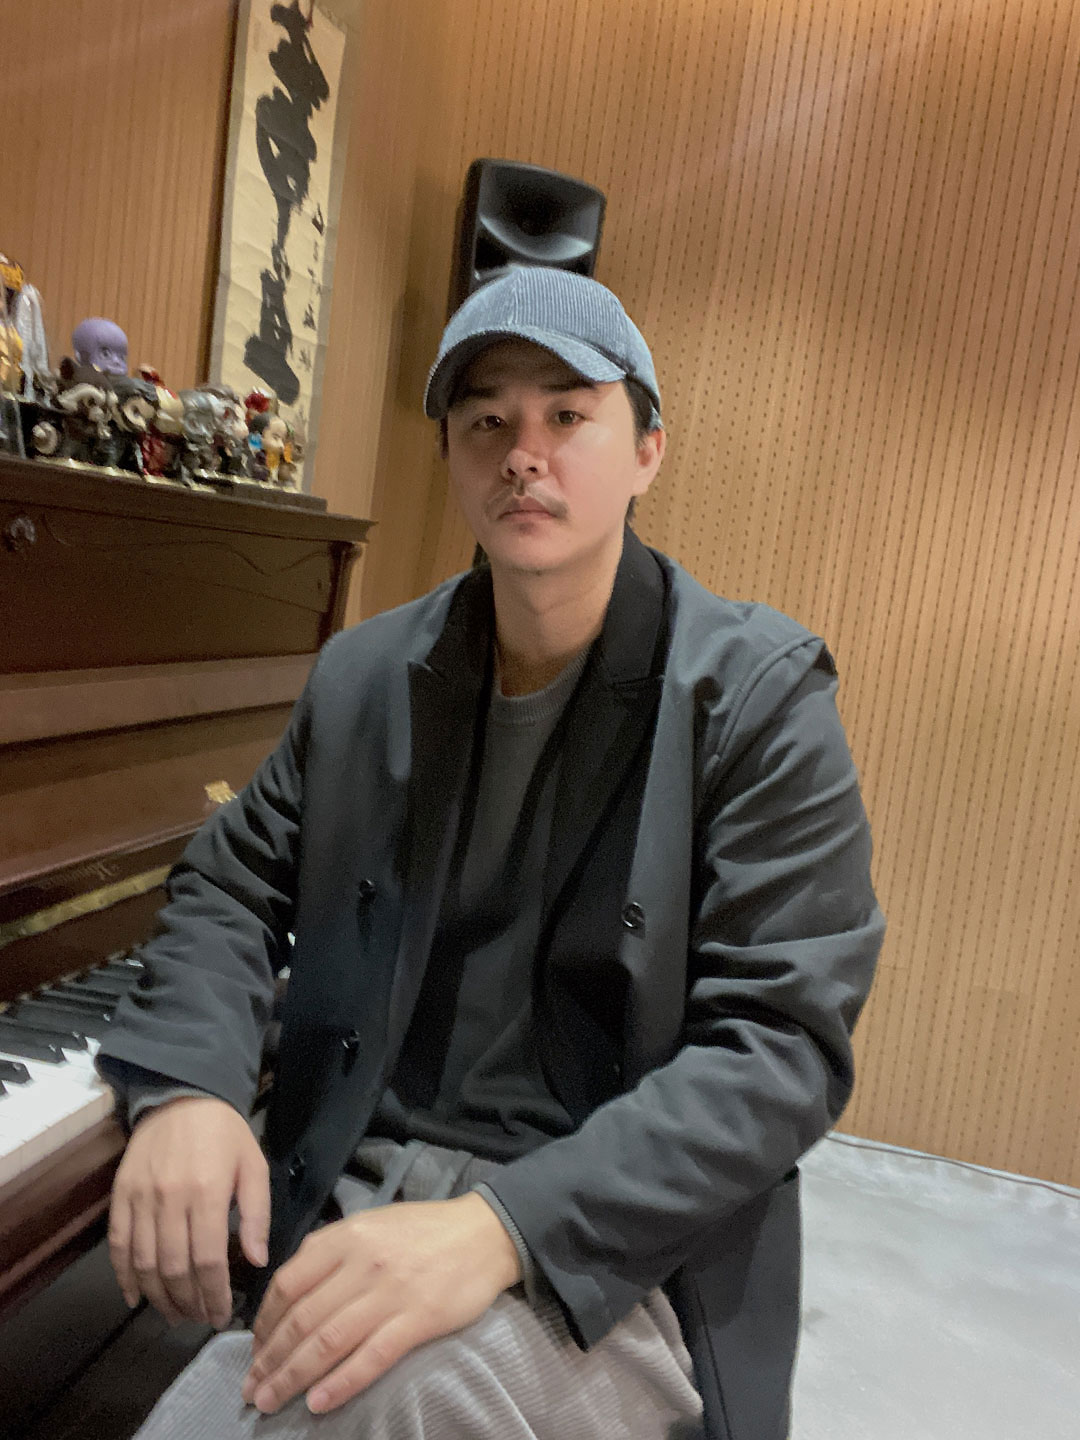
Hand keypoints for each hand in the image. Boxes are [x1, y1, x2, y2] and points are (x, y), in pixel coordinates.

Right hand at [108, 1096, 268, 1328]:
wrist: (182, 1096)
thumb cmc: (225, 1134)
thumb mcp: (254, 1166)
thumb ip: (258, 1214)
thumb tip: (257, 1261)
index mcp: (208, 1192)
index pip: (207, 1260)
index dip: (213, 1295)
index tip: (221, 1315)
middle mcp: (170, 1198)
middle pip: (174, 1268)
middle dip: (188, 1303)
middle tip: (200, 1319)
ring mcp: (141, 1198)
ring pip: (144, 1262)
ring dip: (159, 1297)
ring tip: (176, 1314)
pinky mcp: (121, 1195)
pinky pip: (118, 1244)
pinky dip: (124, 1276)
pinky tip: (137, 1297)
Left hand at [242, 1192, 522, 1414]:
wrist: (484, 1233)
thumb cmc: (423, 1230)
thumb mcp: (370, 1223)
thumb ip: (331, 1249)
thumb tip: (290, 1287)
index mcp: (347, 1237)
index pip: (289, 1284)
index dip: (265, 1323)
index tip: (255, 1350)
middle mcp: (363, 1264)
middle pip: (302, 1319)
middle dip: (270, 1360)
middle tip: (251, 1389)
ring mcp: (390, 1293)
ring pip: (328, 1342)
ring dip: (292, 1377)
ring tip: (270, 1401)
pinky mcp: (418, 1319)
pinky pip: (371, 1356)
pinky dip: (341, 1383)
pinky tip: (319, 1402)